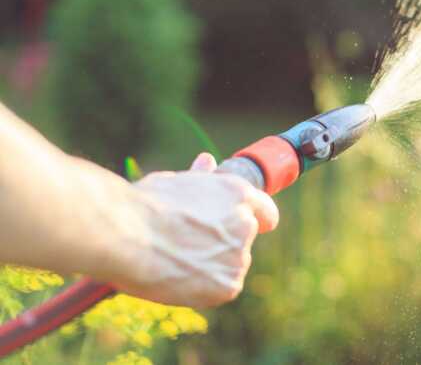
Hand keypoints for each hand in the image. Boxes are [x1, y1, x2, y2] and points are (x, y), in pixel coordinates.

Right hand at [109, 153, 279, 306]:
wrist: (124, 234)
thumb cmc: (143, 205)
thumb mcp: (175, 182)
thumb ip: (200, 179)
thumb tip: (207, 161)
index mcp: (239, 194)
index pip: (266, 212)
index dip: (255, 220)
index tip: (239, 229)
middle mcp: (246, 223)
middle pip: (244, 240)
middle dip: (223, 244)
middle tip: (188, 246)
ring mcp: (240, 255)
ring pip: (231, 266)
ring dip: (212, 266)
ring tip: (177, 260)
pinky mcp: (229, 285)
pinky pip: (221, 289)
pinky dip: (204, 289)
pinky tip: (179, 277)